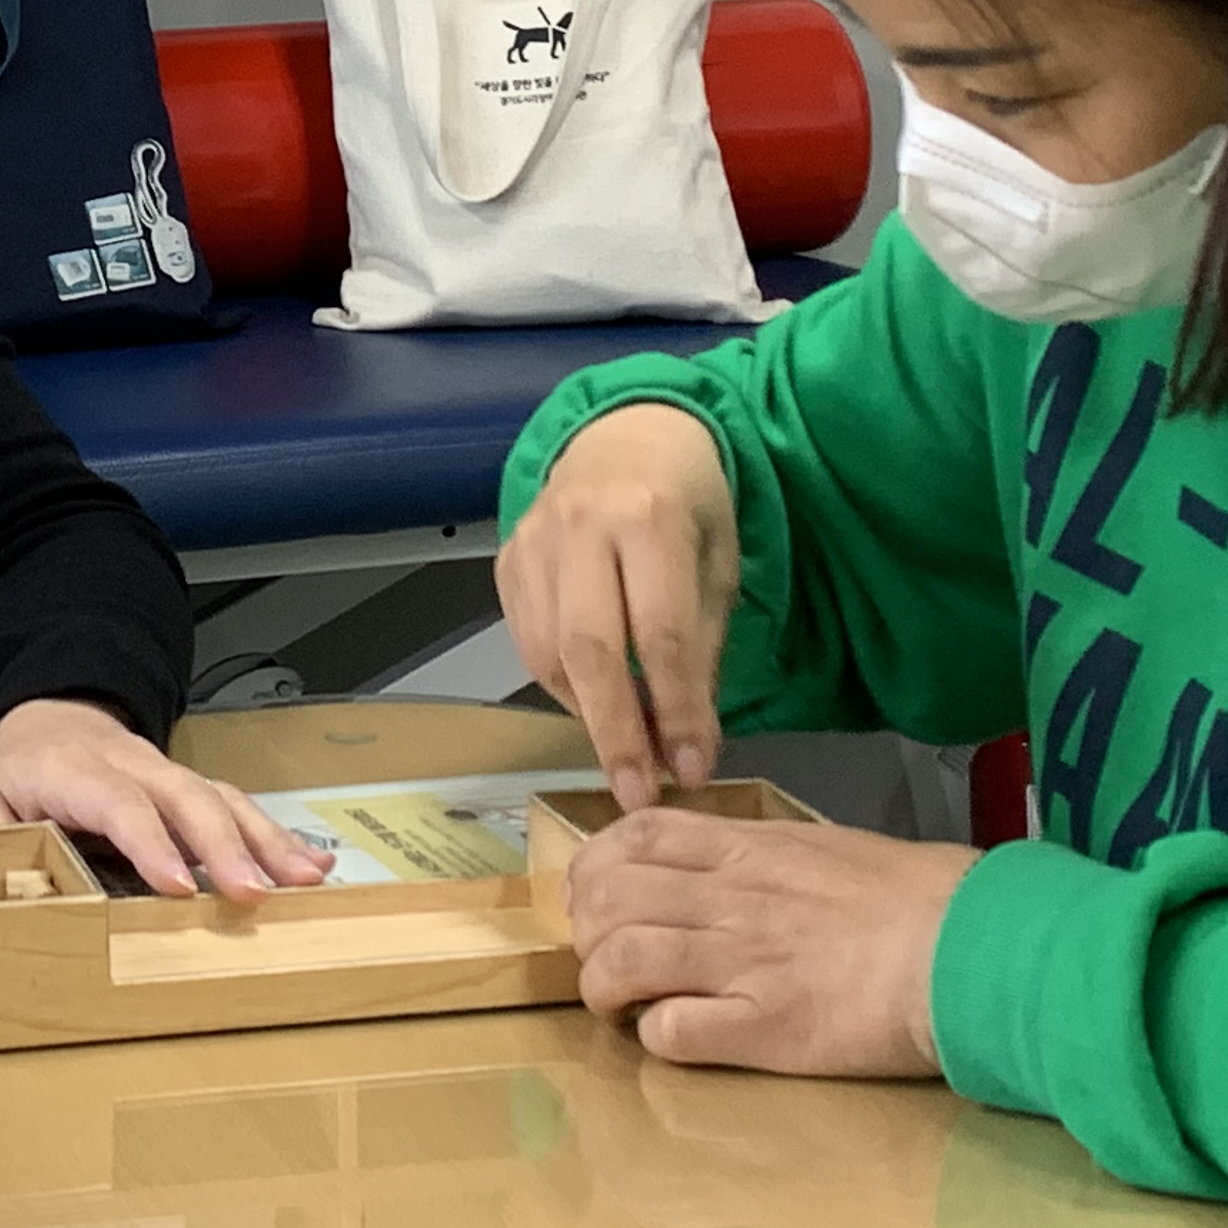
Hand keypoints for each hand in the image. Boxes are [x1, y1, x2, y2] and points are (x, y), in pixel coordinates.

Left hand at [0, 697, 335, 898]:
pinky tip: (313, 862)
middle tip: (255, 895)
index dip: (149, 843)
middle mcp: (130, 764)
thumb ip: (0, 850)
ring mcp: (166, 772)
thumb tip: (20, 904)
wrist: (46, 718)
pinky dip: (276, 834)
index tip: (179, 886)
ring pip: (221, 797)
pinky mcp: (190, 786)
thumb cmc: (17, 776)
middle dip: (224, 845)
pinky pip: (236, 805)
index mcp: (70, 769)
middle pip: (184, 795)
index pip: (117, 803)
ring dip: (266, 841)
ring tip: (305, 882)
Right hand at [496, 401, 737, 810]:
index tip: (695, 769)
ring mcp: (534, 540)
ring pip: (547, 652)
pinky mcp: (507, 558)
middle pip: (589, 648)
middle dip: (616, 731)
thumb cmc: (687, 502)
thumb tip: (687, 744)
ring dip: (587, 713)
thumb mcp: (720, 562)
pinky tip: (593, 699)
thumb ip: (703, 647)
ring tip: (625, 750)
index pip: (661, 634)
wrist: (627, 435)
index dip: (678, 710)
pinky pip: (525, 641)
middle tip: (638, 792)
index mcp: (649, 516)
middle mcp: (581, 523)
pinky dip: (559, 684)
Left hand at [567, 805, 976, 1078]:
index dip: (596, 865)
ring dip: (602, 987)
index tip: (597, 894)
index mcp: (747, 849)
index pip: (636, 836)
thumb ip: (768, 856)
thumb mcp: (829, 849)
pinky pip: (671, 1032)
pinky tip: (672, 1038)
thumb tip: (734, 866)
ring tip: (620, 1006)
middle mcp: (729, 898)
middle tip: (604, 956)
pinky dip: (654, 1036)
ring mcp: (740, 963)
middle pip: (609, 898)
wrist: (969, 947)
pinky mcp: (761, 1029)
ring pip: (621, 961)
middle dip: (586, 929)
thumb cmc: (918, 896)